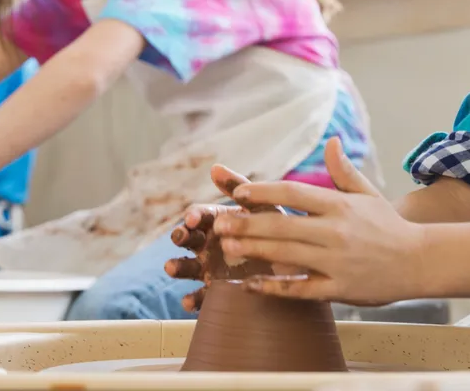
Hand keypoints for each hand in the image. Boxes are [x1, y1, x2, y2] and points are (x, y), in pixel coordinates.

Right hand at [164, 165, 295, 311]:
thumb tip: (214, 166)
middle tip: (179, 237)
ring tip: (171, 267)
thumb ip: (240, 188)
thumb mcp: (263, 207)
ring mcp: (210, 268)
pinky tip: (188, 302)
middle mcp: (209, 243)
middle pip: (189, 239)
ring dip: (178, 265)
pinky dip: (193, 299)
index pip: (199, 215)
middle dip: (181, 236)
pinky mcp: (216, 291)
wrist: (298, 263)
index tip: (193, 218)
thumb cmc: (279, 230)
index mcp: (218, 221)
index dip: (194, 216)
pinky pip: (201, 296)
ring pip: (188, 266)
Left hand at [214, 137, 427, 305]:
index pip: (294, 192)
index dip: (263, 192)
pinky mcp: (340, 289)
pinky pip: (301, 289)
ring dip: (254, 250)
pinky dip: (274, 287)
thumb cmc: (388, 226)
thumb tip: (331, 141)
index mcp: (339, 205)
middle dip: (247, 223)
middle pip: (283, 224)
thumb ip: (342, 170)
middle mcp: (336, 231)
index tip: (238, 192)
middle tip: (219, 223)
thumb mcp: (367, 194)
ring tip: (226, 247)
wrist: (420, 261)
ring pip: (287, 255)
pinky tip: (250, 285)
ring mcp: (337, 261)